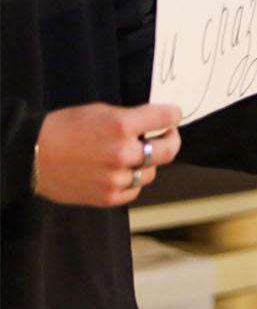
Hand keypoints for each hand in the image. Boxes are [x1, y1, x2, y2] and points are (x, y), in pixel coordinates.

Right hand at [32, 102, 181, 205]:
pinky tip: (121, 173)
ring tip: (133, 156)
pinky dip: (131, 181)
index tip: (173, 116)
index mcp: (121, 126)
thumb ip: (129, 118)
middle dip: (171, 140)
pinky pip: (134, 190)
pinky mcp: (108, 197)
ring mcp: (116, 178)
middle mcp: (122, 153)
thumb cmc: (63, 128)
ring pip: (151, 172)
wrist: (30, 156)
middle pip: (168, 150)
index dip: (173, 115)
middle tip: (167, 136)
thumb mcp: (99, 111)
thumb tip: (155, 122)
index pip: (166, 118)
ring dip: (146, 163)